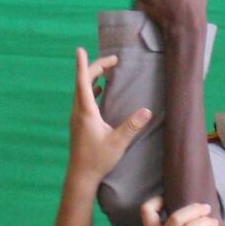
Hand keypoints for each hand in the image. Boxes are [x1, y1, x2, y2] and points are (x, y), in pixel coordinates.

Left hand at [66, 49, 151, 189]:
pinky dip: (91, 89)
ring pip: (82, 90)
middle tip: (112, 61)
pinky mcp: (79, 123)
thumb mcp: (118, 142)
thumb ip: (132, 126)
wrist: (81, 176)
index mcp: (86, 112)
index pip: (83, 82)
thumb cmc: (98, 159)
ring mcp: (77, 117)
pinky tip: (99, 89)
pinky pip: (83, 99)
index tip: (80, 49)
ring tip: (106, 70)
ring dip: (92, 77)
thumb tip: (147, 110)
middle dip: (96, 68)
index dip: (83, 65)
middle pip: (83, 82)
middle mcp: (78, 111)